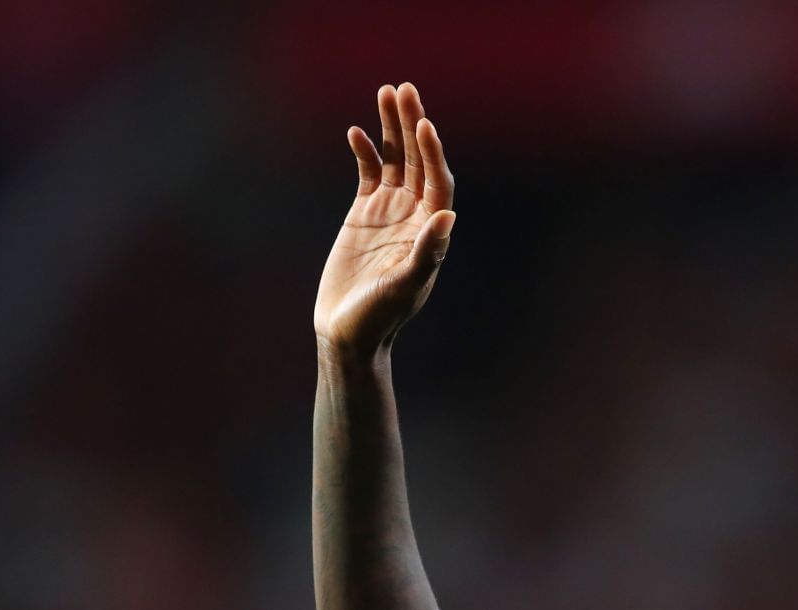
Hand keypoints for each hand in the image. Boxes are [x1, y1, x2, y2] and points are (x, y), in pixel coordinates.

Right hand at [314, 83, 455, 358]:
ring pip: (394, 161)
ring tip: (385, 92)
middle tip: (404, 89)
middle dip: (412, 125)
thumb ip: (428, 252)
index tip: (423, 124)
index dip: (433, 152)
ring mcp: (389, 213)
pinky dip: (365, 152)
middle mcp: (415, 217)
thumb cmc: (380, 316)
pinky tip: (357, 132)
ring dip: (391, 129)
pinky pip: (368, 174)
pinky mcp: (363, 215)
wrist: (350, 332)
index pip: (438, 181)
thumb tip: (448, 217)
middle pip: (418, 161)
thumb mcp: (404, 285)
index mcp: (431, 232)